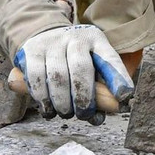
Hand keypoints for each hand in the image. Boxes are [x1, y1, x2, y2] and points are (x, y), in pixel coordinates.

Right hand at [13, 24, 134, 121]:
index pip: (109, 58)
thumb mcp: (93, 65)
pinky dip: (43, 99)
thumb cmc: (76, 59)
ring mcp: (52, 42)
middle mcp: (75, 37)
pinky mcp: (31, 50)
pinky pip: (36, 78)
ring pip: (57, 77)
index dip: (117, 77)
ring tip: (65, 113)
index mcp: (96, 40)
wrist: (47, 37)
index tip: (124, 95)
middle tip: (84, 115)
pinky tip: (48, 108)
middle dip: (83, 99)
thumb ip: (99, 90)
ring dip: (62, 103)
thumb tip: (97, 118)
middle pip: (81, 70)